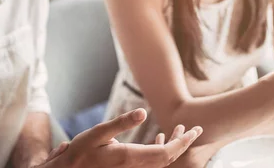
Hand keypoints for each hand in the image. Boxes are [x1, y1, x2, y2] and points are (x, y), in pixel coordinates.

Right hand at [38, 109, 202, 167]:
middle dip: (182, 143)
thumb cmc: (78, 153)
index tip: (195, 131)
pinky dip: (160, 151)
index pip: (166, 153)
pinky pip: (151, 163)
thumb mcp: (96, 134)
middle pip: (167, 159)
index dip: (183, 142)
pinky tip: (158, 140)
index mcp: (129, 157)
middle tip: (194, 130)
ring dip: (172, 147)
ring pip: (160, 162)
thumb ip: (120, 123)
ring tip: (179, 131)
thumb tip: (142, 112)